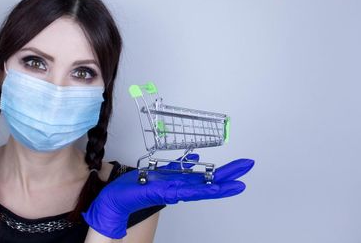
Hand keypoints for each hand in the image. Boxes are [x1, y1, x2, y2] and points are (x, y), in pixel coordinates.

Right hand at [82, 154, 254, 238]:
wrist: (113, 202)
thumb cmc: (127, 199)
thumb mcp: (147, 194)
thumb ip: (162, 192)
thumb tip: (177, 192)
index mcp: (174, 192)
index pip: (203, 190)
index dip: (221, 187)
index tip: (238, 184)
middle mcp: (176, 187)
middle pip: (208, 181)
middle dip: (228, 174)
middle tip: (247, 166)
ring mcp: (171, 183)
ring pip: (198, 177)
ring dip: (216, 172)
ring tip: (233, 166)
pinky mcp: (162, 179)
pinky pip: (180, 170)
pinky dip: (190, 163)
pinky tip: (197, 158)